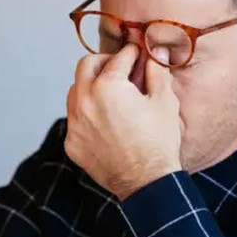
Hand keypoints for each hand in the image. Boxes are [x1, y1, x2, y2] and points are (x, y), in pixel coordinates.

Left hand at [66, 43, 182, 200]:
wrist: (147, 183)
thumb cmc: (159, 143)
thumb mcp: (164, 101)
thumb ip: (156, 72)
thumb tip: (153, 54)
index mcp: (108, 87)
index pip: (117, 58)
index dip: (130, 53)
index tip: (135, 53)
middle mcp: (85, 101)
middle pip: (85, 66)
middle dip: (103, 62)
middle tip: (118, 67)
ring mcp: (75, 124)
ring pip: (75, 91)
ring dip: (90, 86)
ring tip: (110, 94)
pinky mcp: (72, 143)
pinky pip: (74, 119)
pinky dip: (87, 114)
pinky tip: (105, 121)